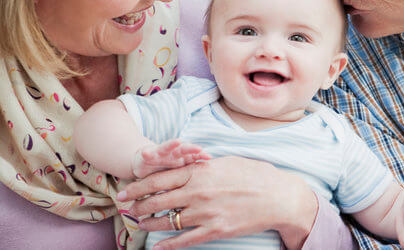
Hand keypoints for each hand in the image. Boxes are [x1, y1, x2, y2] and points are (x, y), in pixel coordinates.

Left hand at [117, 156, 317, 248]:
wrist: (278, 197)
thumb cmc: (256, 175)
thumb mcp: (227, 162)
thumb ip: (203, 166)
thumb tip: (187, 165)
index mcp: (200, 172)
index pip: (160, 179)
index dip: (139, 187)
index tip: (126, 192)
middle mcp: (199, 192)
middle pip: (158, 200)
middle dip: (138, 206)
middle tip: (126, 209)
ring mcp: (206, 213)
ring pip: (168, 221)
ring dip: (150, 224)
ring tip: (139, 225)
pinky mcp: (215, 230)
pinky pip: (185, 240)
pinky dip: (168, 245)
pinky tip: (157, 247)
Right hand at [132, 139, 210, 178]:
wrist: (146, 164)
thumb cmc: (167, 172)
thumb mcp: (180, 177)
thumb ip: (192, 180)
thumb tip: (207, 193)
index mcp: (182, 159)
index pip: (194, 156)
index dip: (201, 156)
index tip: (209, 157)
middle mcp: (172, 154)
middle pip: (184, 150)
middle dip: (191, 148)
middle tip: (199, 149)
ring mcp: (160, 153)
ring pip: (167, 147)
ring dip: (171, 144)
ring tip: (177, 142)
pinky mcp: (147, 155)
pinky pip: (147, 153)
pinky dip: (147, 153)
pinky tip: (146, 153)